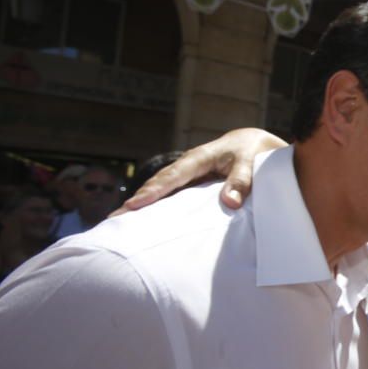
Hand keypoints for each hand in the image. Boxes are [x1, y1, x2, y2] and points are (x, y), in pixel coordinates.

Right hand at [113, 128, 286, 214]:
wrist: (254, 144)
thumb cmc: (252, 153)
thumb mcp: (250, 163)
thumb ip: (241, 181)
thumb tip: (230, 202)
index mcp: (200, 158)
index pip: (173, 176)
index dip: (154, 191)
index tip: (135, 205)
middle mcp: (188, 166)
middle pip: (158, 184)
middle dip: (136, 201)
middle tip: (113, 219)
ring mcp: (187, 176)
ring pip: (160, 190)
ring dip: (140, 206)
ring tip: (116, 224)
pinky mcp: (190, 185)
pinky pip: (170, 196)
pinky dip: (155, 207)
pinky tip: (140, 223)